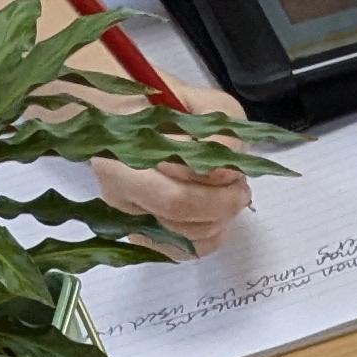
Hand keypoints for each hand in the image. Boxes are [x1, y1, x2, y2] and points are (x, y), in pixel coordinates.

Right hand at [92, 79, 253, 257]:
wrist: (129, 118)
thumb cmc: (169, 107)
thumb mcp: (207, 104)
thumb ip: (224, 134)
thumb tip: (225, 174)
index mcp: (124, 147)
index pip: (174, 170)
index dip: (216, 179)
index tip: (236, 172)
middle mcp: (116, 185)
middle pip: (176, 208)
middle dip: (221, 203)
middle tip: (240, 190)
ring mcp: (126, 214)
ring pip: (180, 235)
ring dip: (217, 219)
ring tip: (226, 197)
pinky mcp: (138, 234)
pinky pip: (177, 251)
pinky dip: (206, 240)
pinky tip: (215, 219)